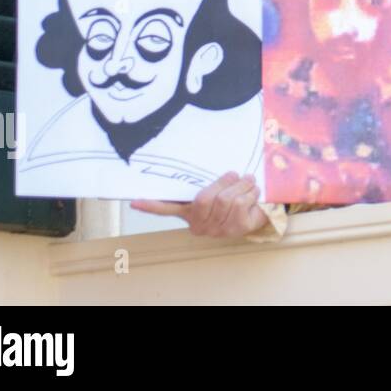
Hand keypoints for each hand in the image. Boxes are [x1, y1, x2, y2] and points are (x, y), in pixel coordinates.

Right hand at [131, 172, 267, 237]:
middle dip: (223, 181)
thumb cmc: (233, 197)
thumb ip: (205, 181)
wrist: (257, 212)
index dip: (151, 205)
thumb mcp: (216, 187)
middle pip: (206, 198)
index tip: (134, 201)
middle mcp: (199, 225)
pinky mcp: (235, 230)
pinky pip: (241, 203)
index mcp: (189, 212)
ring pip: (227, 199)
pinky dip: (251, 192)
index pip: (167, 209)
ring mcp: (216, 230)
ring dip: (242, 185)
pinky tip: (253, 193)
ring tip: (247, 182)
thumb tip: (193, 159)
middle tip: (234, 175)